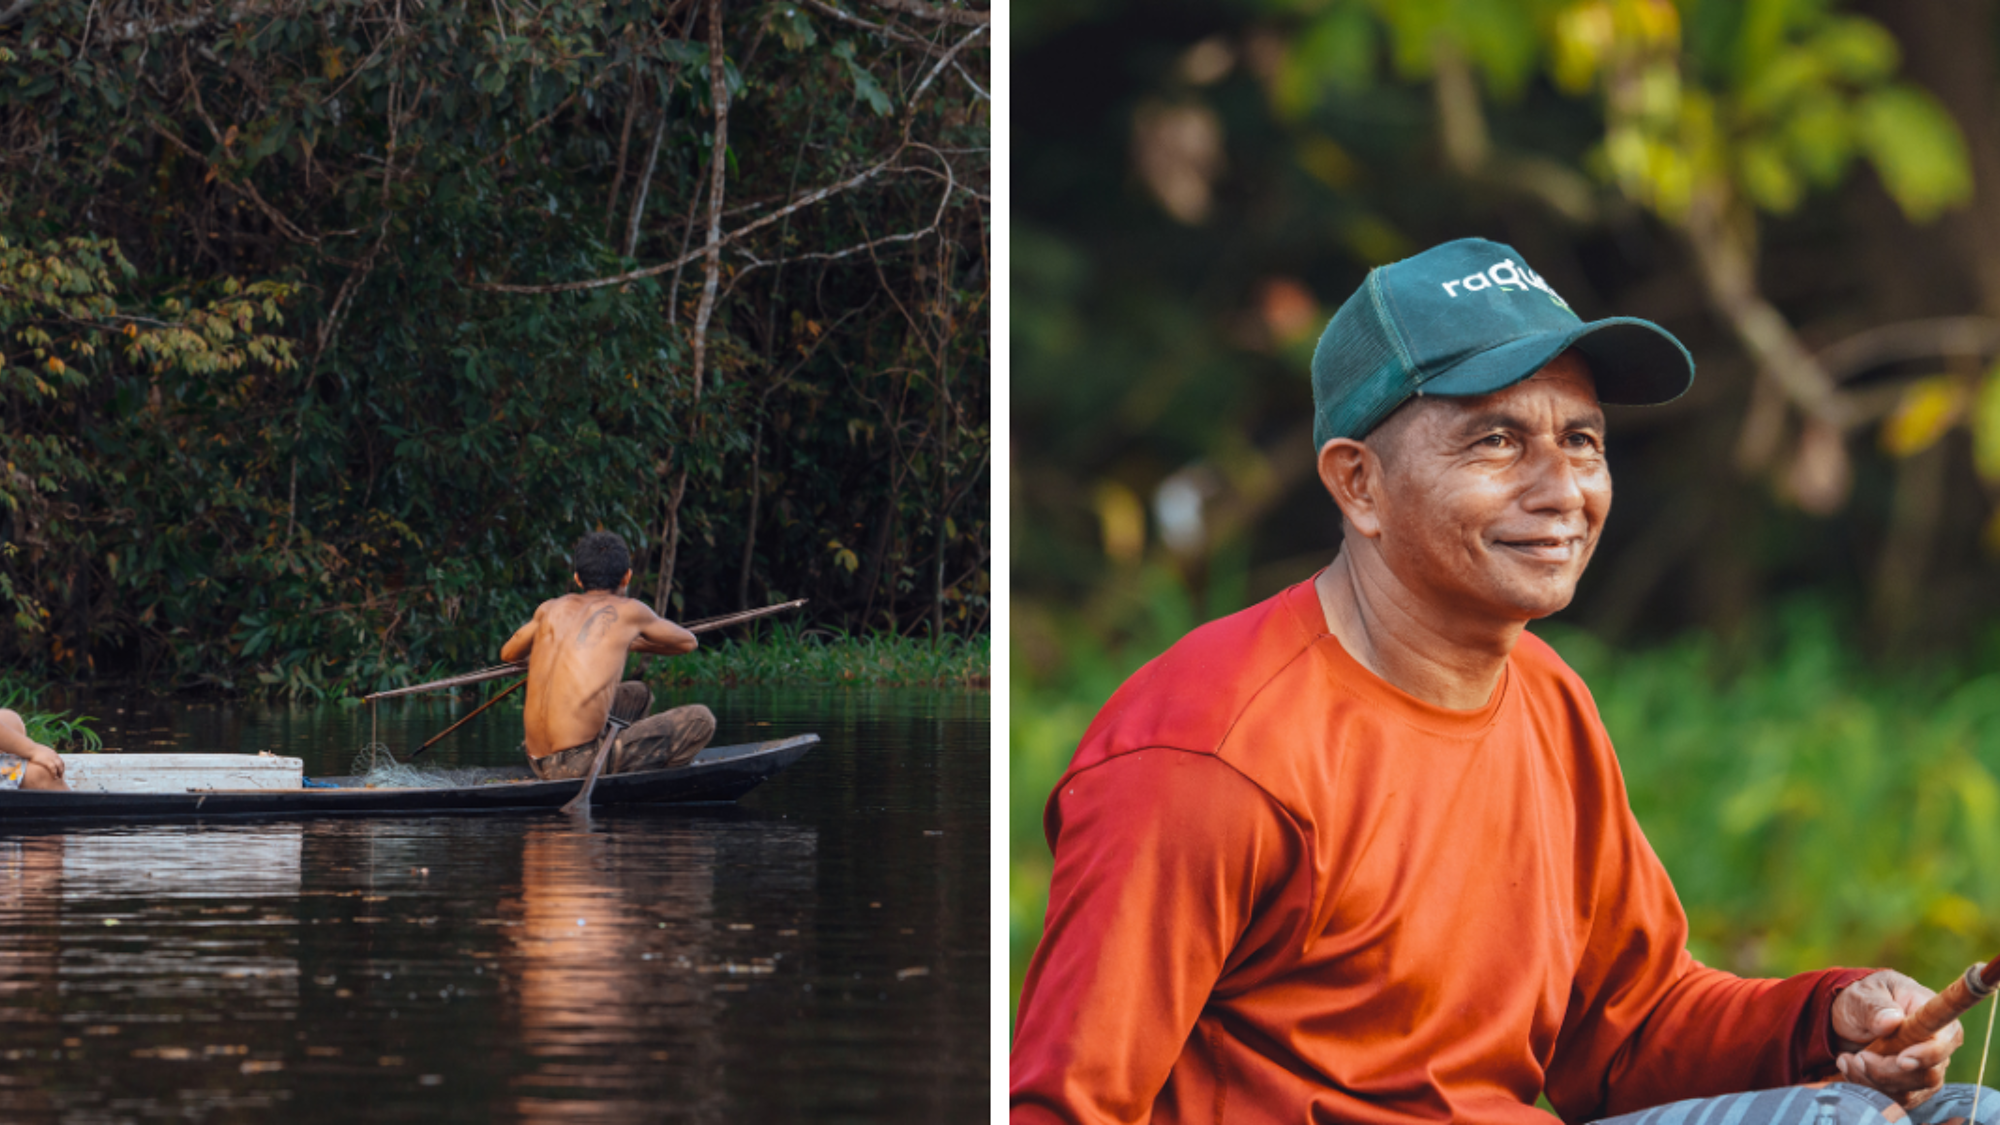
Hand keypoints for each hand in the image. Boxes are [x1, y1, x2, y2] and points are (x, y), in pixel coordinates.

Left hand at [1831, 969, 1961, 1107]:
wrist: (1851, 1019)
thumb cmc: (1863, 1001)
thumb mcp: (1862, 995)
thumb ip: (1875, 1007)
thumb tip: (1891, 1020)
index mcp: (1935, 1020)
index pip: (1942, 1043)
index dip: (1926, 1055)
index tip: (1902, 1060)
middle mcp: (1938, 1049)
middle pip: (1927, 1075)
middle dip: (1886, 1071)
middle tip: (1857, 1057)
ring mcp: (1927, 1071)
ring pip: (1909, 1092)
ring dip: (1871, 1080)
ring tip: (1846, 1059)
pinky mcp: (1912, 1088)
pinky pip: (1895, 1100)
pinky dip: (1867, 1087)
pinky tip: (1850, 1068)